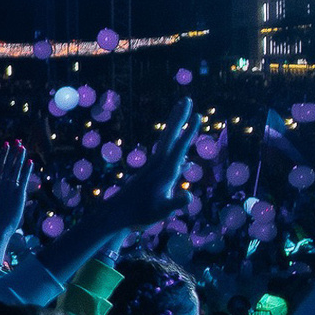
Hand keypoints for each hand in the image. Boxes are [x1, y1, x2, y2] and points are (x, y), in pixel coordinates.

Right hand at [0, 142, 31, 238]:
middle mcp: (3, 185)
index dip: (3, 155)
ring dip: (19, 157)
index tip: (5, 145)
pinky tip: (30, 161)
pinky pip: (24, 178)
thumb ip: (3, 194)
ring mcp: (10, 188)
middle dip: (12, 152)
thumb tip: (4, 191)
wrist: (0, 226)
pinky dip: (27, 169)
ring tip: (22, 147)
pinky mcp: (19, 193)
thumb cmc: (0, 219)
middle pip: (7, 165)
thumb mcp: (0, 203)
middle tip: (16, 141)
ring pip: (15, 169)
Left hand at [91, 99, 199, 233]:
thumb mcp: (161, 212)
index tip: (197, 114)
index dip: (190, 131)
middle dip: (180, 117)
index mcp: (165, 172)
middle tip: (186, 98)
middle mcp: (159, 164)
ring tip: (181, 110)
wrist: (117, 215)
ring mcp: (153, 166)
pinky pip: (164, 151)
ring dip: (175, 124)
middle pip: (171, 136)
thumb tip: (188, 196)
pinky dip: (172, 142)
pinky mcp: (150, 170)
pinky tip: (178, 145)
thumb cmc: (140, 215)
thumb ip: (175, 203)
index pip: (180, 147)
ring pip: (166, 140)